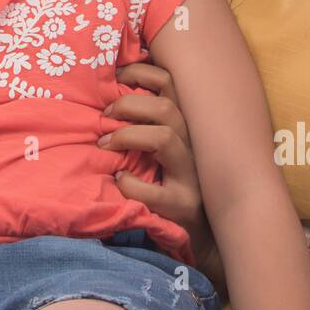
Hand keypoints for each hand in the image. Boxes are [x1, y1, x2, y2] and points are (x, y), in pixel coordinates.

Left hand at [102, 61, 223, 289]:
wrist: (205, 237)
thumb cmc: (176, 186)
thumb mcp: (168, 150)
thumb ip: (150, 123)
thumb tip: (110, 96)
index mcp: (187, 126)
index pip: (170, 82)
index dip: (140, 72)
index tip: (115, 77)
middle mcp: (194, 145)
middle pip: (166, 108)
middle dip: (129, 105)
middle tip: (104, 115)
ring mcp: (191, 176)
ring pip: (165, 137)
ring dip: (128, 135)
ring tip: (104, 144)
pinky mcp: (183, 207)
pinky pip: (154, 190)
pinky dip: (131, 183)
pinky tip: (119, 181)